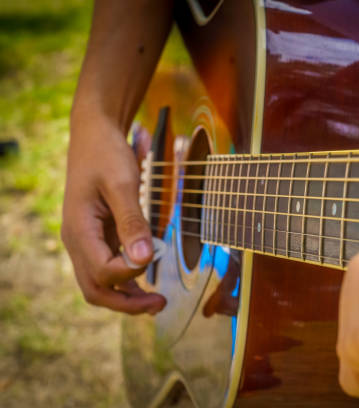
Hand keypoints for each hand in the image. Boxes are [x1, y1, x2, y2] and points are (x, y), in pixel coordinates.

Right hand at [61, 116, 165, 313]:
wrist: (95, 134)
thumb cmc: (107, 154)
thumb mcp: (123, 184)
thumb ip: (132, 222)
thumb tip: (143, 260)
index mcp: (79, 230)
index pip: (101, 271)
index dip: (129, 273)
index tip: (155, 256)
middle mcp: (78, 241)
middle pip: (95, 289)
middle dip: (126, 303)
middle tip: (159, 304)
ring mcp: (87, 240)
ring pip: (100, 282)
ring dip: (127, 296)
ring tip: (157, 300)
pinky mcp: (98, 236)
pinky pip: (108, 266)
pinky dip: (126, 279)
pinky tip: (147, 278)